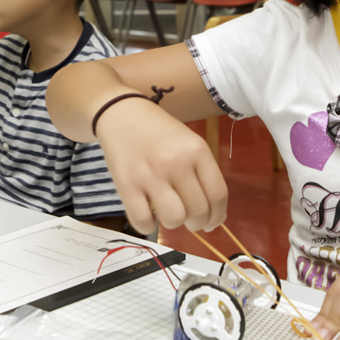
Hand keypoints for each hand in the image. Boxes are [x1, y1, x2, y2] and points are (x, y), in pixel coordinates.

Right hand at [95, 97, 227, 233]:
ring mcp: (150, 174)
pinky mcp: (126, 185)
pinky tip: (148, 215)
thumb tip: (212, 214)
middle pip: (198, 210)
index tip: (212, 222)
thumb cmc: (159, 131)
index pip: (218, 194)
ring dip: (174, 223)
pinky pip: (143, 222)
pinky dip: (148, 226)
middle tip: (190, 220)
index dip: (218, 215)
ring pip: (174, 219)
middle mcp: (176, 162)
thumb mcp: (189, 142)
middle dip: (197, 223)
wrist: (122, 113)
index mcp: (197, 150)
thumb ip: (202, 172)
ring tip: (168, 213)